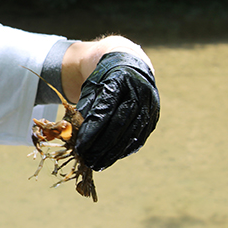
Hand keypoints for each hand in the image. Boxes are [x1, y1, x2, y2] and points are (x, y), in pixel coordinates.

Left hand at [75, 52, 159, 170]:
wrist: (129, 63)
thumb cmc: (104, 77)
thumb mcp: (91, 85)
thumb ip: (84, 106)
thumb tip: (74, 131)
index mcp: (119, 80)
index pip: (105, 109)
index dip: (92, 130)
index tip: (80, 146)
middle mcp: (138, 91)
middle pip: (120, 124)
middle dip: (102, 145)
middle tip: (88, 160)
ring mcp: (149, 104)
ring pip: (131, 133)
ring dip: (114, 152)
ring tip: (98, 164)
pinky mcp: (154, 115)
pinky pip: (140, 136)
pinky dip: (126, 149)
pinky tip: (113, 157)